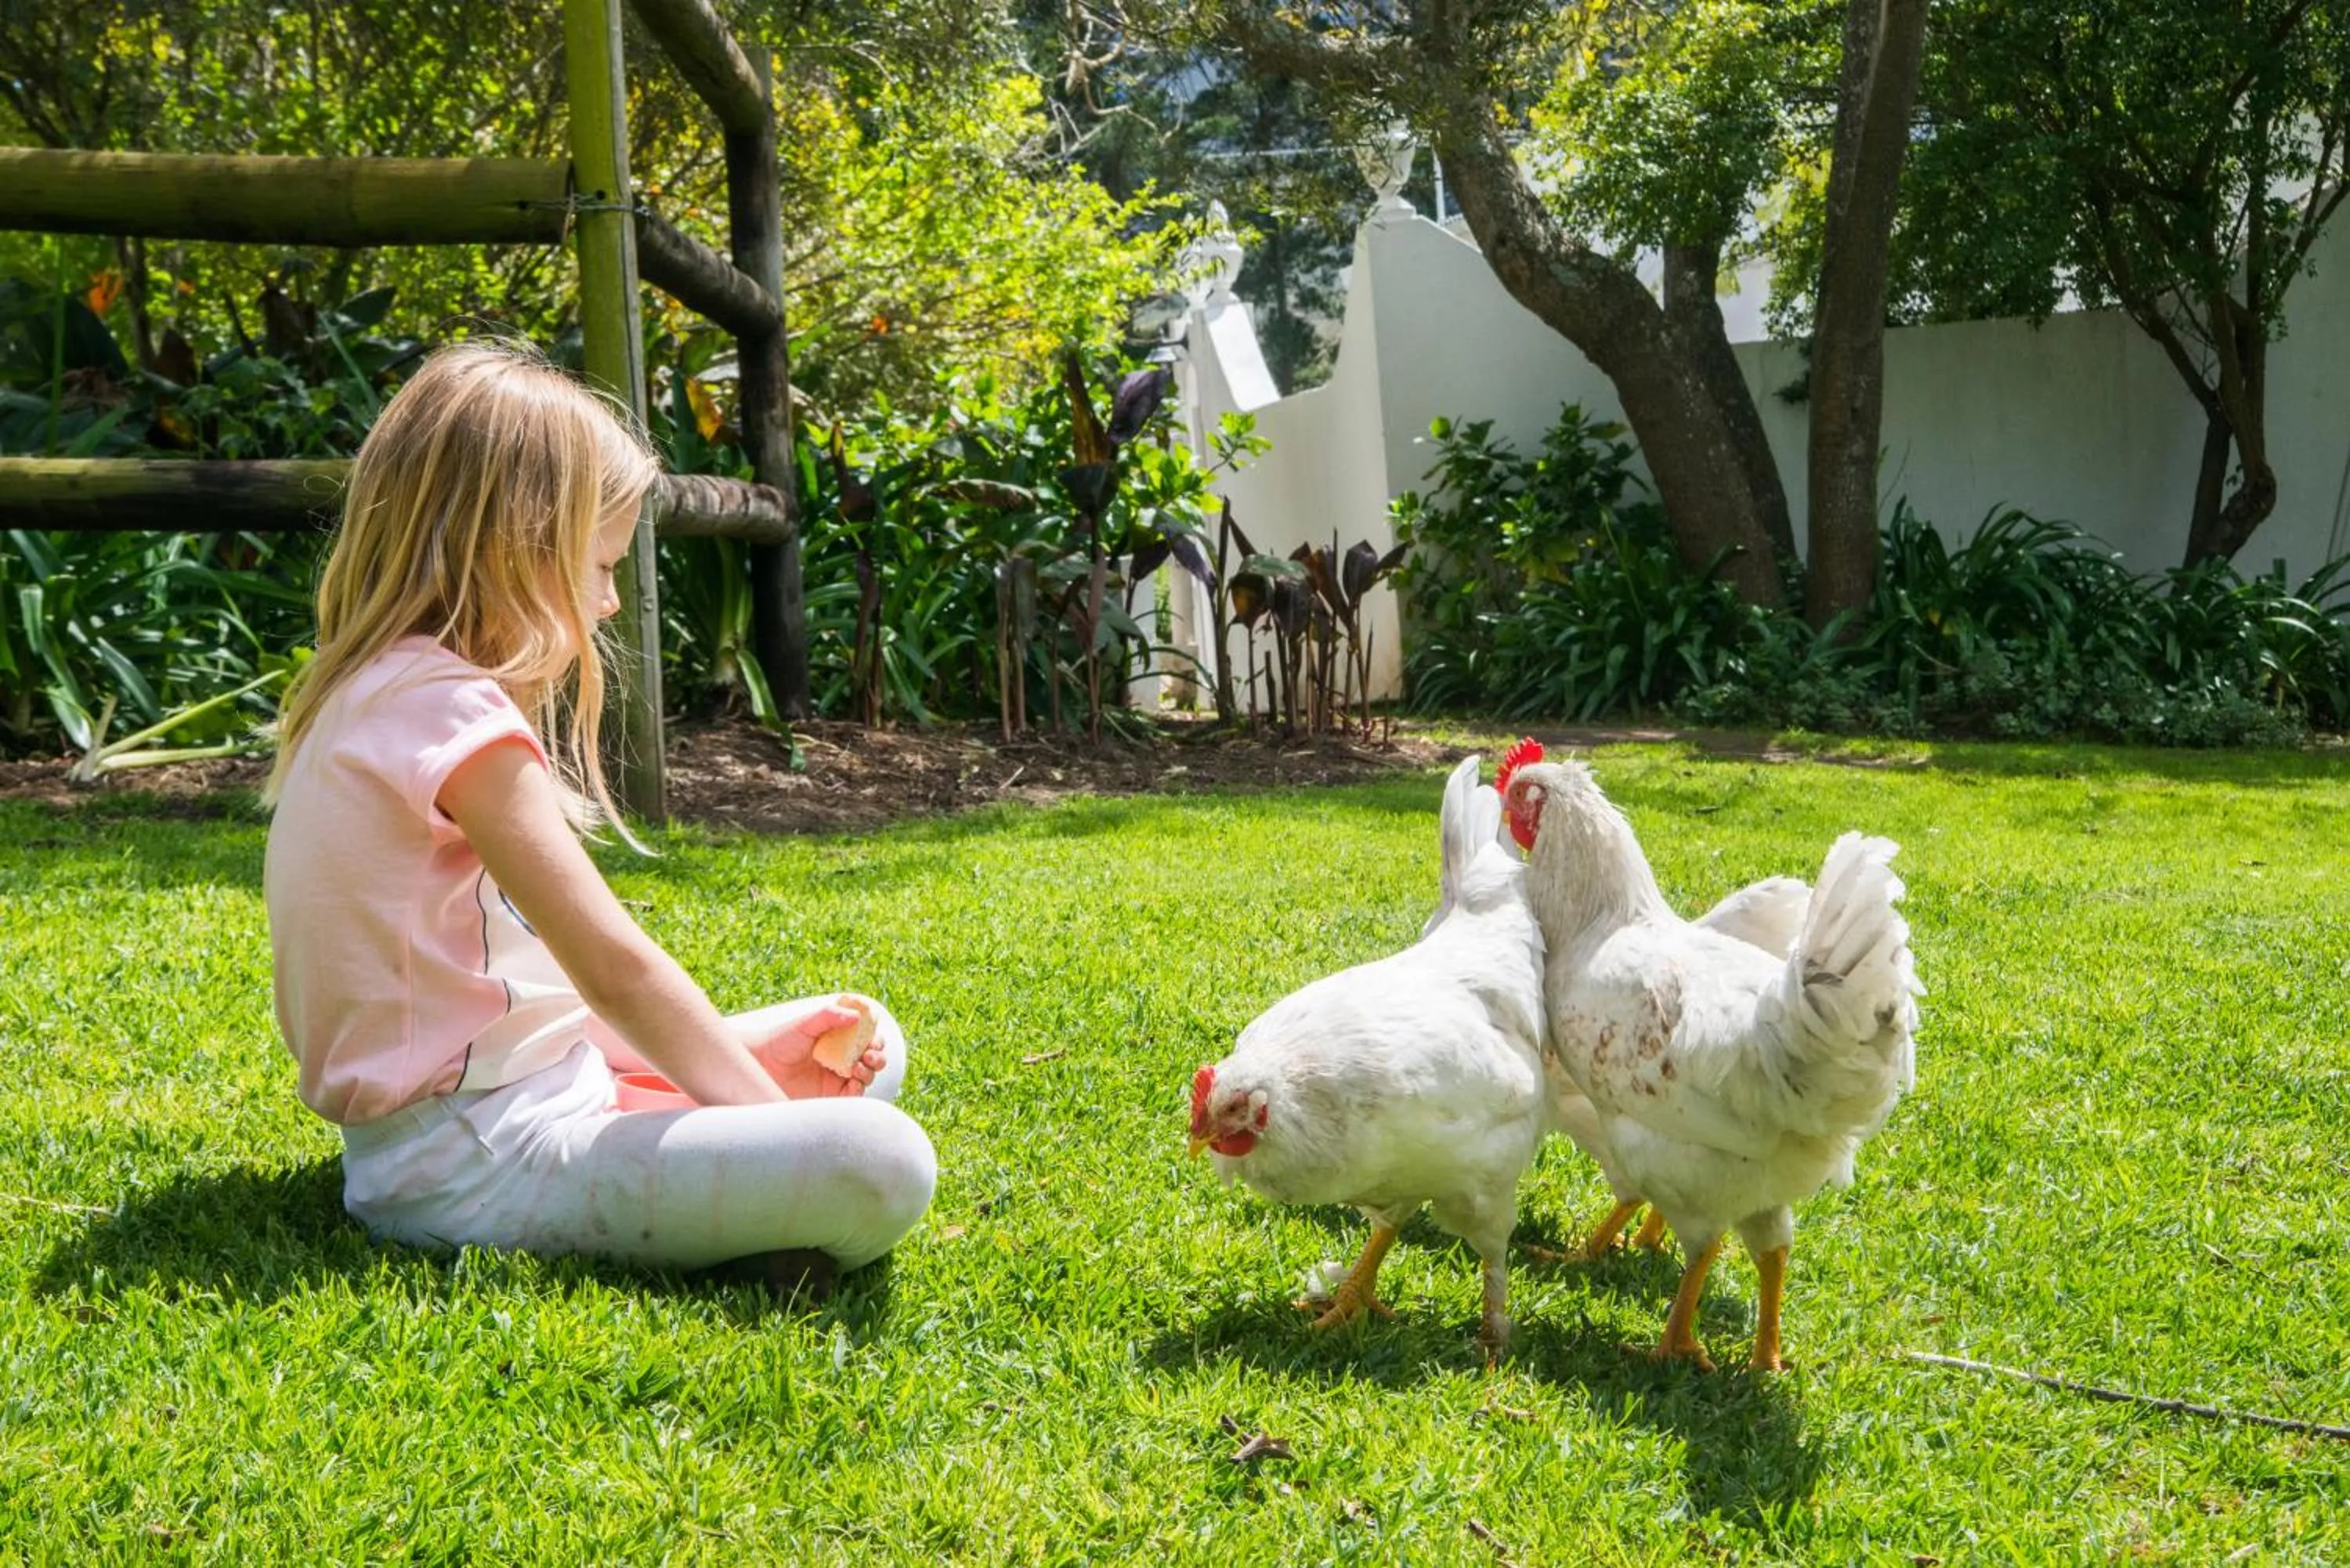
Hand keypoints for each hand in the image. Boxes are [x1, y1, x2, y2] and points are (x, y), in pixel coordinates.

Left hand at [745, 1000, 885, 1098]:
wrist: (758, 1066)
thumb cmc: (779, 1042)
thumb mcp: (805, 1024)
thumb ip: (829, 1015)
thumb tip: (857, 1016)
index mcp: (840, 1040)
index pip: (867, 1039)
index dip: (876, 1038)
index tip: (872, 1037)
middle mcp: (842, 1059)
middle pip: (873, 1059)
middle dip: (878, 1056)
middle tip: (868, 1054)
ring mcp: (837, 1079)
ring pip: (867, 1077)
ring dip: (869, 1071)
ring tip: (857, 1067)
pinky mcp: (830, 1097)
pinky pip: (853, 1097)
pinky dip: (859, 1090)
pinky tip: (853, 1083)